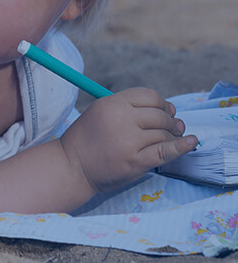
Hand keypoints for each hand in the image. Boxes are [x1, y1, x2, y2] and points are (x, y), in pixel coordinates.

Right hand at [59, 87, 197, 192]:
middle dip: (170, 121)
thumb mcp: (101, 111)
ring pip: (164, 134)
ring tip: (173, 138)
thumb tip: (169, 110)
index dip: (162, 103)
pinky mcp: (135, 162)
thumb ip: (128, 107)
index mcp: (112, 103)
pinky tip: (191, 142)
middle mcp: (121, 118)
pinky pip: (166, 151)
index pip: (149, 96)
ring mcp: (129, 141)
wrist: (72, 166)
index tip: (166, 110)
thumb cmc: (86, 138)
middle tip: (172, 127)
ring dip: (173, 136)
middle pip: (160, 115)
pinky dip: (182, 147)